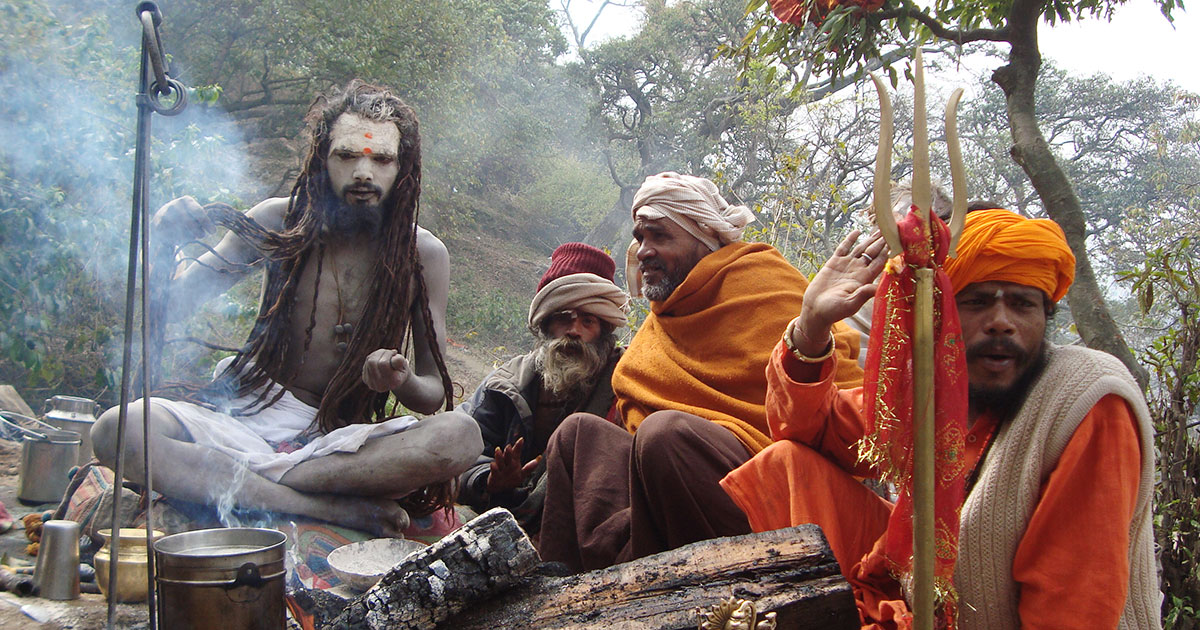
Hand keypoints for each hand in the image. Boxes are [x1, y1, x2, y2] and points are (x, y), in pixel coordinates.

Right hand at [151, 196, 213, 243]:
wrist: (162, 218)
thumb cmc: (186, 217)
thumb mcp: (195, 214)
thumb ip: (203, 218)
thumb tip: (213, 229)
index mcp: (187, 201)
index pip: (198, 212)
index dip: (206, 222)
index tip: (213, 232)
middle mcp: (175, 205)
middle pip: (189, 222)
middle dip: (198, 231)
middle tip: (202, 235)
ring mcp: (165, 214)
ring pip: (180, 230)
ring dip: (188, 236)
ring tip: (191, 236)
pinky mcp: (158, 224)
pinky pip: (171, 235)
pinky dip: (178, 239)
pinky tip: (180, 238)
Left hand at [362, 348, 411, 391]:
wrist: (396, 378)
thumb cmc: (401, 369)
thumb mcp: (404, 364)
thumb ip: (401, 362)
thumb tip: (395, 359)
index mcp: (393, 383)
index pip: (383, 364)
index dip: (388, 354)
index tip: (394, 352)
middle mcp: (380, 386)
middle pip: (373, 362)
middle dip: (381, 353)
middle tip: (389, 352)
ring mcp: (371, 384)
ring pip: (369, 361)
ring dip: (378, 354)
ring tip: (386, 355)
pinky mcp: (366, 379)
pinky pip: (367, 362)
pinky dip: (374, 357)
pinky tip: (381, 359)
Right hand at [486, 437, 539, 493]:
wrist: (499, 488)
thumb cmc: (511, 478)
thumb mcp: (522, 474)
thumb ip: (529, 467)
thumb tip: (540, 457)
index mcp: (514, 462)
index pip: (516, 452)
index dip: (518, 446)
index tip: (521, 439)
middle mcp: (506, 463)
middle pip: (508, 456)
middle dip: (508, 451)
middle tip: (509, 446)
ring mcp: (500, 468)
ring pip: (500, 461)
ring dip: (499, 456)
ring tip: (498, 449)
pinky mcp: (494, 475)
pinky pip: (494, 471)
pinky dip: (494, 468)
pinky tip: (493, 464)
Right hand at [795, 229, 888, 352]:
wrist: (816, 310)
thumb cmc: (833, 311)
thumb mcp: (850, 305)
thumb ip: (863, 295)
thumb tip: (877, 287)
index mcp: (863, 279)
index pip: (879, 263)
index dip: (887, 252)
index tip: (895, 242)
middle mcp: (857, 270)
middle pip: (872, 253)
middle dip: (881, 242)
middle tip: (890, 229)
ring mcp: (846, 265)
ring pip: (861, 248)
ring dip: (870, 239)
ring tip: (879, 229)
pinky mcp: (834, 263)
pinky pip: (844, 248)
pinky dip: (850, 239)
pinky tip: (857, 232)